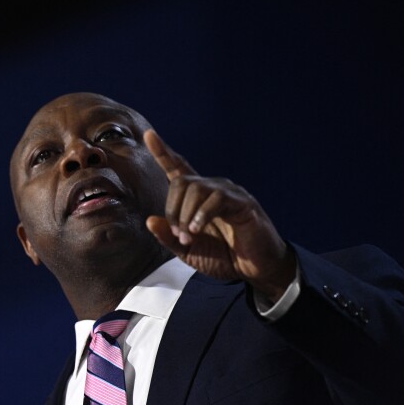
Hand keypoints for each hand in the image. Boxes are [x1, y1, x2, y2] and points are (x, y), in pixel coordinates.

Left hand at [143, 129, 295, 301]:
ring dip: (185, 215)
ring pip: (196, 188)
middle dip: (172, 209)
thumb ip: (169, 238)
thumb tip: (149, 221)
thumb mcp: (188, 251)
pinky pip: (216, 198)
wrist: (254, 269)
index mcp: (197, 198)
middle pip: (180, 181)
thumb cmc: (223, 257)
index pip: (178, 169)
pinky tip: (198, 229)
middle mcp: (212, 189)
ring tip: (189, 236)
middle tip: (178, 234)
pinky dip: (201, 215)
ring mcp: (229, 193)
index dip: (163, 152)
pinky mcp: (243, 202)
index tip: (149, 135)